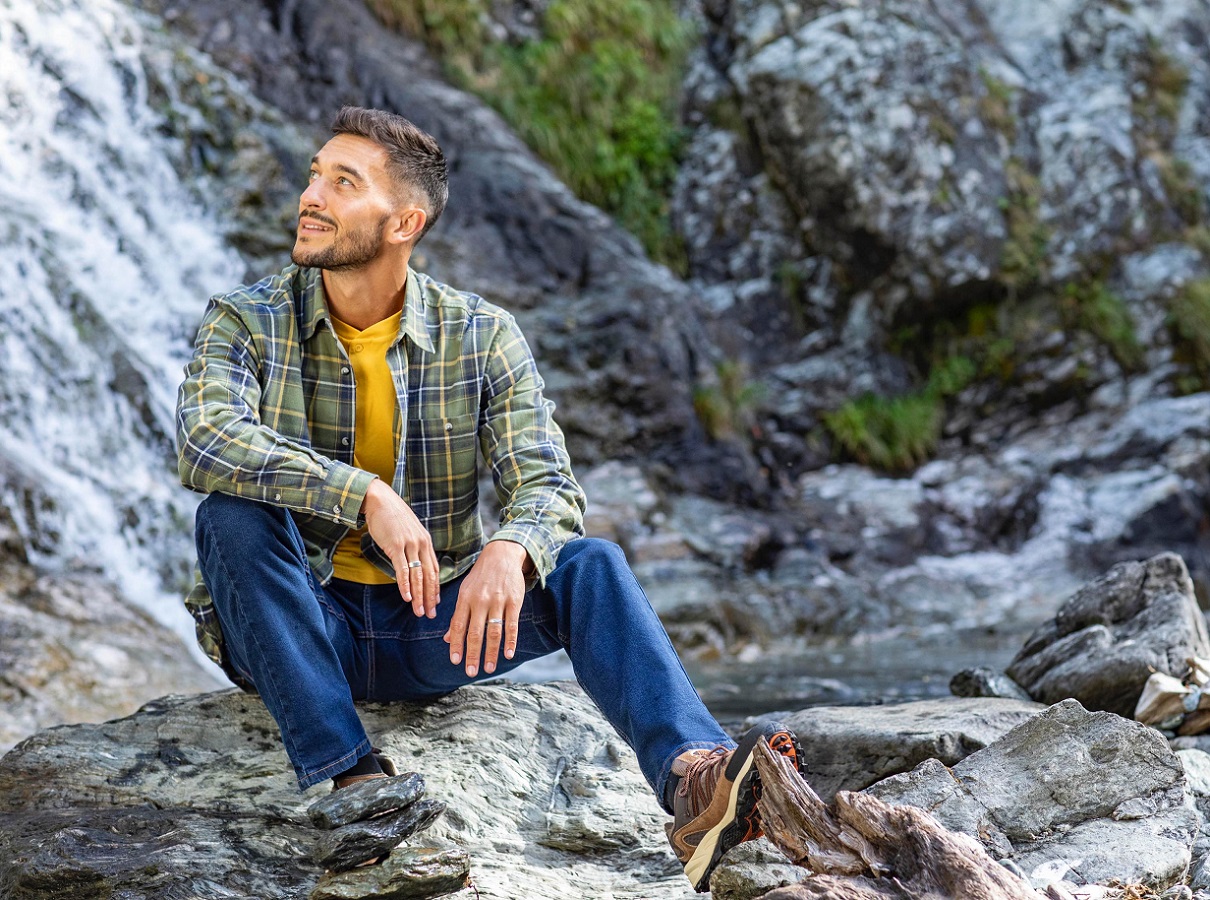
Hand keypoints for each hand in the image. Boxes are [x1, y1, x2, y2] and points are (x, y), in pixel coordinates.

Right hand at [361, 479, 438, 616]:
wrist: (380, 500)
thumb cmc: (392, 516)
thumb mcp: (409, 531)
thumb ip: (413, 547)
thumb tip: (413, 564)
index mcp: (426, 542)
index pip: (434, 570)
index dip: (435, 588)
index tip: (435, 603)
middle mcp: (421, 544)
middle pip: (429, 576)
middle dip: (430, 597)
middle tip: (431, 614)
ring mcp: (409, 544)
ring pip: (417, 576)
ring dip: (419, 596)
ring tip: (419, 611)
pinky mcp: (396, 545)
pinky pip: (402, 569)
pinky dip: (405, 585)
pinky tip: (406, 597)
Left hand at [444, 540, 528, 676]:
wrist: (501, 555)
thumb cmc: (480, 577)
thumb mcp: (464, 592)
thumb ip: (457, 616)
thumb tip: (446, 639)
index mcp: (465, 599)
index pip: (458, 626)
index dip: (457, 644)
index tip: (456, 661)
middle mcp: (480, 600)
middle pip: (475, 632)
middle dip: (473, 654)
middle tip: (471, 672)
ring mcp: (498, 601)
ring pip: (494, 631)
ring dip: (491, 652)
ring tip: (489, 668)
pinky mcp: (514, 600)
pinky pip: (512, 624)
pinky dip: (510, 640)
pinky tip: (508, 654)